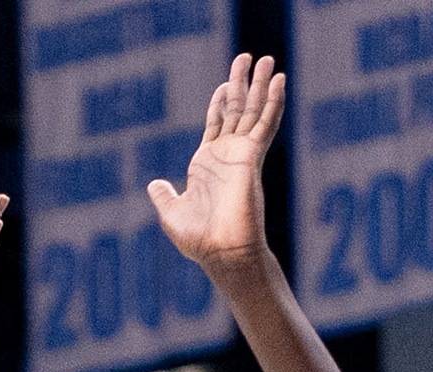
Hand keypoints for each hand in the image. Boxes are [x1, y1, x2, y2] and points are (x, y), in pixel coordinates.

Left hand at [146, 52, 284, 277]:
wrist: (222, 252)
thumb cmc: (200, 241)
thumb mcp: (172, 215)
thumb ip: (164, 196)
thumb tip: (154, 184)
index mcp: (208, 164)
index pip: (217, 123)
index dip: (220, 102)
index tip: (225, 84)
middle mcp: (227, 155)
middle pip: (237, 109)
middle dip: (242, 83)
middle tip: (249, 57)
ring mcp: (241, 154)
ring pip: (253, 110)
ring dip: (260, 84)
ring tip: (267, 59)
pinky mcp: (252, 157)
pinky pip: (265, 123)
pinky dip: (273, 102)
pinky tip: (278, 82)